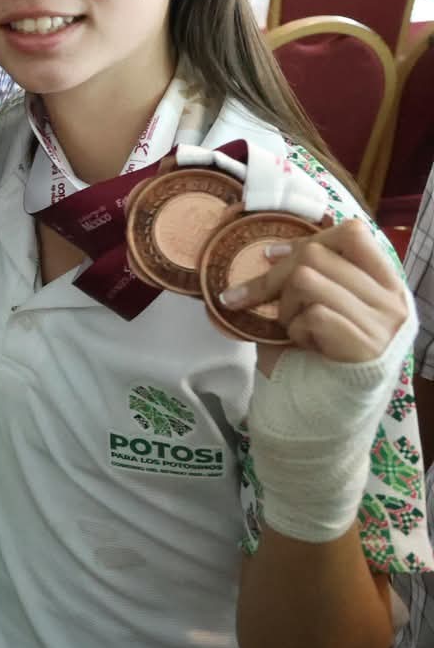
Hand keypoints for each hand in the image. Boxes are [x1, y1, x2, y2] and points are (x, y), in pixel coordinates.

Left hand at [218, 220, 408, 369]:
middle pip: (316, 255)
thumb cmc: (316, 357)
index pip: (353, 233)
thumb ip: (314, 279)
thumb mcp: (321, 308)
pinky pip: (312, 315)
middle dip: (274, 277)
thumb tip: (272, 252)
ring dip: (284, 306)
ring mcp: (383, 324)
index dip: (306, 238)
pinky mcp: (367, 347)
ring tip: (293, 330)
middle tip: (255, 301)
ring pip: (307, 280)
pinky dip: (295, 330)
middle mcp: (391, 300)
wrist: (325, 414)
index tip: (270, 256)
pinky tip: (305, 347)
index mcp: (384, 283)